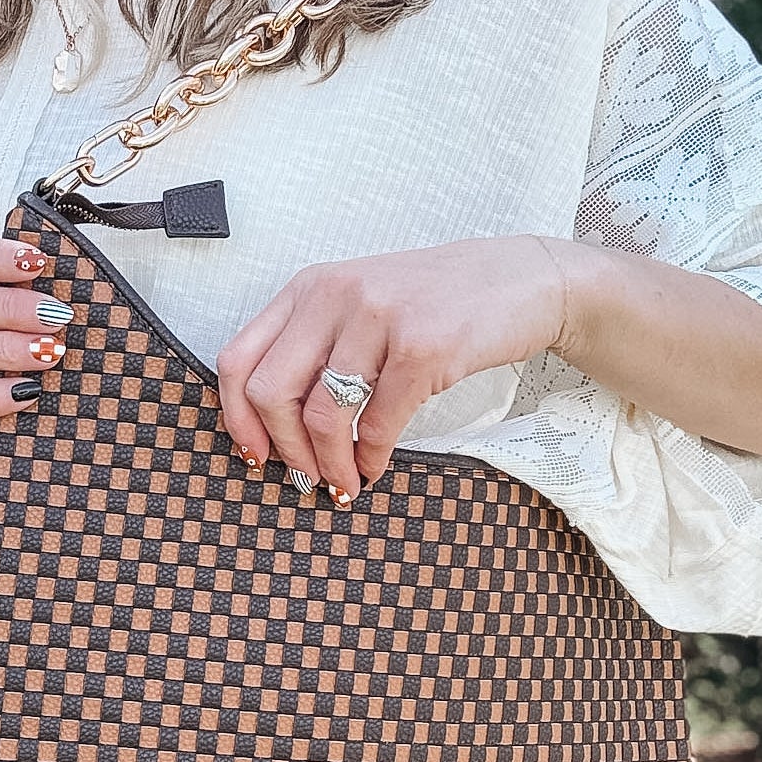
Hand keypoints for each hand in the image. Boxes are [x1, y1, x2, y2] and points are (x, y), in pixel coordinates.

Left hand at [215, 234, 568, 500]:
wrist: (523, 279)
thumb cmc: (438, 301)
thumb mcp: (361, 305)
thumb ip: (315, 346)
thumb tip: (271, 424)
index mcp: (309, 288)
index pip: (238, 359)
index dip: (237, 418)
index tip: (254, 454)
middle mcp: (334, 295)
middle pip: (270, 392)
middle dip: (284, 449)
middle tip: (304, 478)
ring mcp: (377, 317)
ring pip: (321, 414)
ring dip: (329, 463)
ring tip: (343, 482)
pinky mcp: (422, 345)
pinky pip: (378, 422)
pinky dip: (372, 457)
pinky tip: (375, 466)